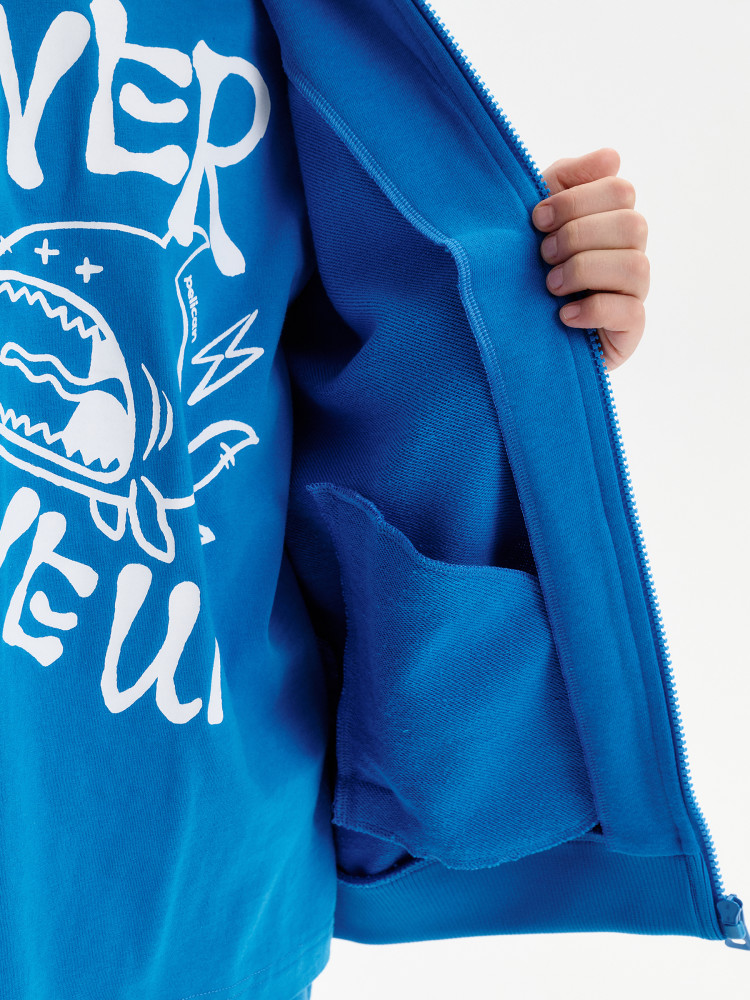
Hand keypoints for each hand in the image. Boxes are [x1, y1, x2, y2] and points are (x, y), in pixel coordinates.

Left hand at [532, 147, 648, 371]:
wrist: (510, 332)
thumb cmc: (524, 269)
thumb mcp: (535, 220)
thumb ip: (565, 180)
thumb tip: (611, 156)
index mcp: (609, 220)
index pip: (620, 190)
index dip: (577, 200)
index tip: (537, 219)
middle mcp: (629, 252)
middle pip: (632, 224)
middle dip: (578, 236)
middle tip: (543, 254)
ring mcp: (633, 292)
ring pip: (635, 266)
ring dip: (584, 271)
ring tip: (550, 286)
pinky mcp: (629, 329)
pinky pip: (630, 311)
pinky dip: (592, 309)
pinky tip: (563, 315)